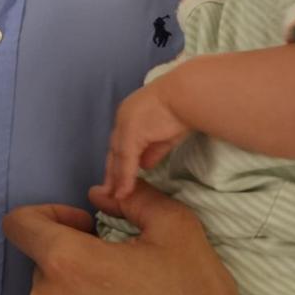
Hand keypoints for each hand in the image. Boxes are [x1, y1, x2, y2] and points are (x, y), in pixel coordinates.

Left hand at [91, 77, 190, 205]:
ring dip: (117, 179)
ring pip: (118, 158)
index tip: (116, 179)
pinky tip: (124, 193)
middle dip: (112, 173)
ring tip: (116, 198)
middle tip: (109, 193)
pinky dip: (125, 178)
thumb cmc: (181, 110)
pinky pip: (126, 161)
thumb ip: (153, 150)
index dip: (118, 162)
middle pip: (114, 151)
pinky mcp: (131, 133)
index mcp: (130, 115)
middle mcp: (123, 118)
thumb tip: (145, 166)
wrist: (186, 96)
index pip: (121, 143)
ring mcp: (125, 125)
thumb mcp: (166, 135)